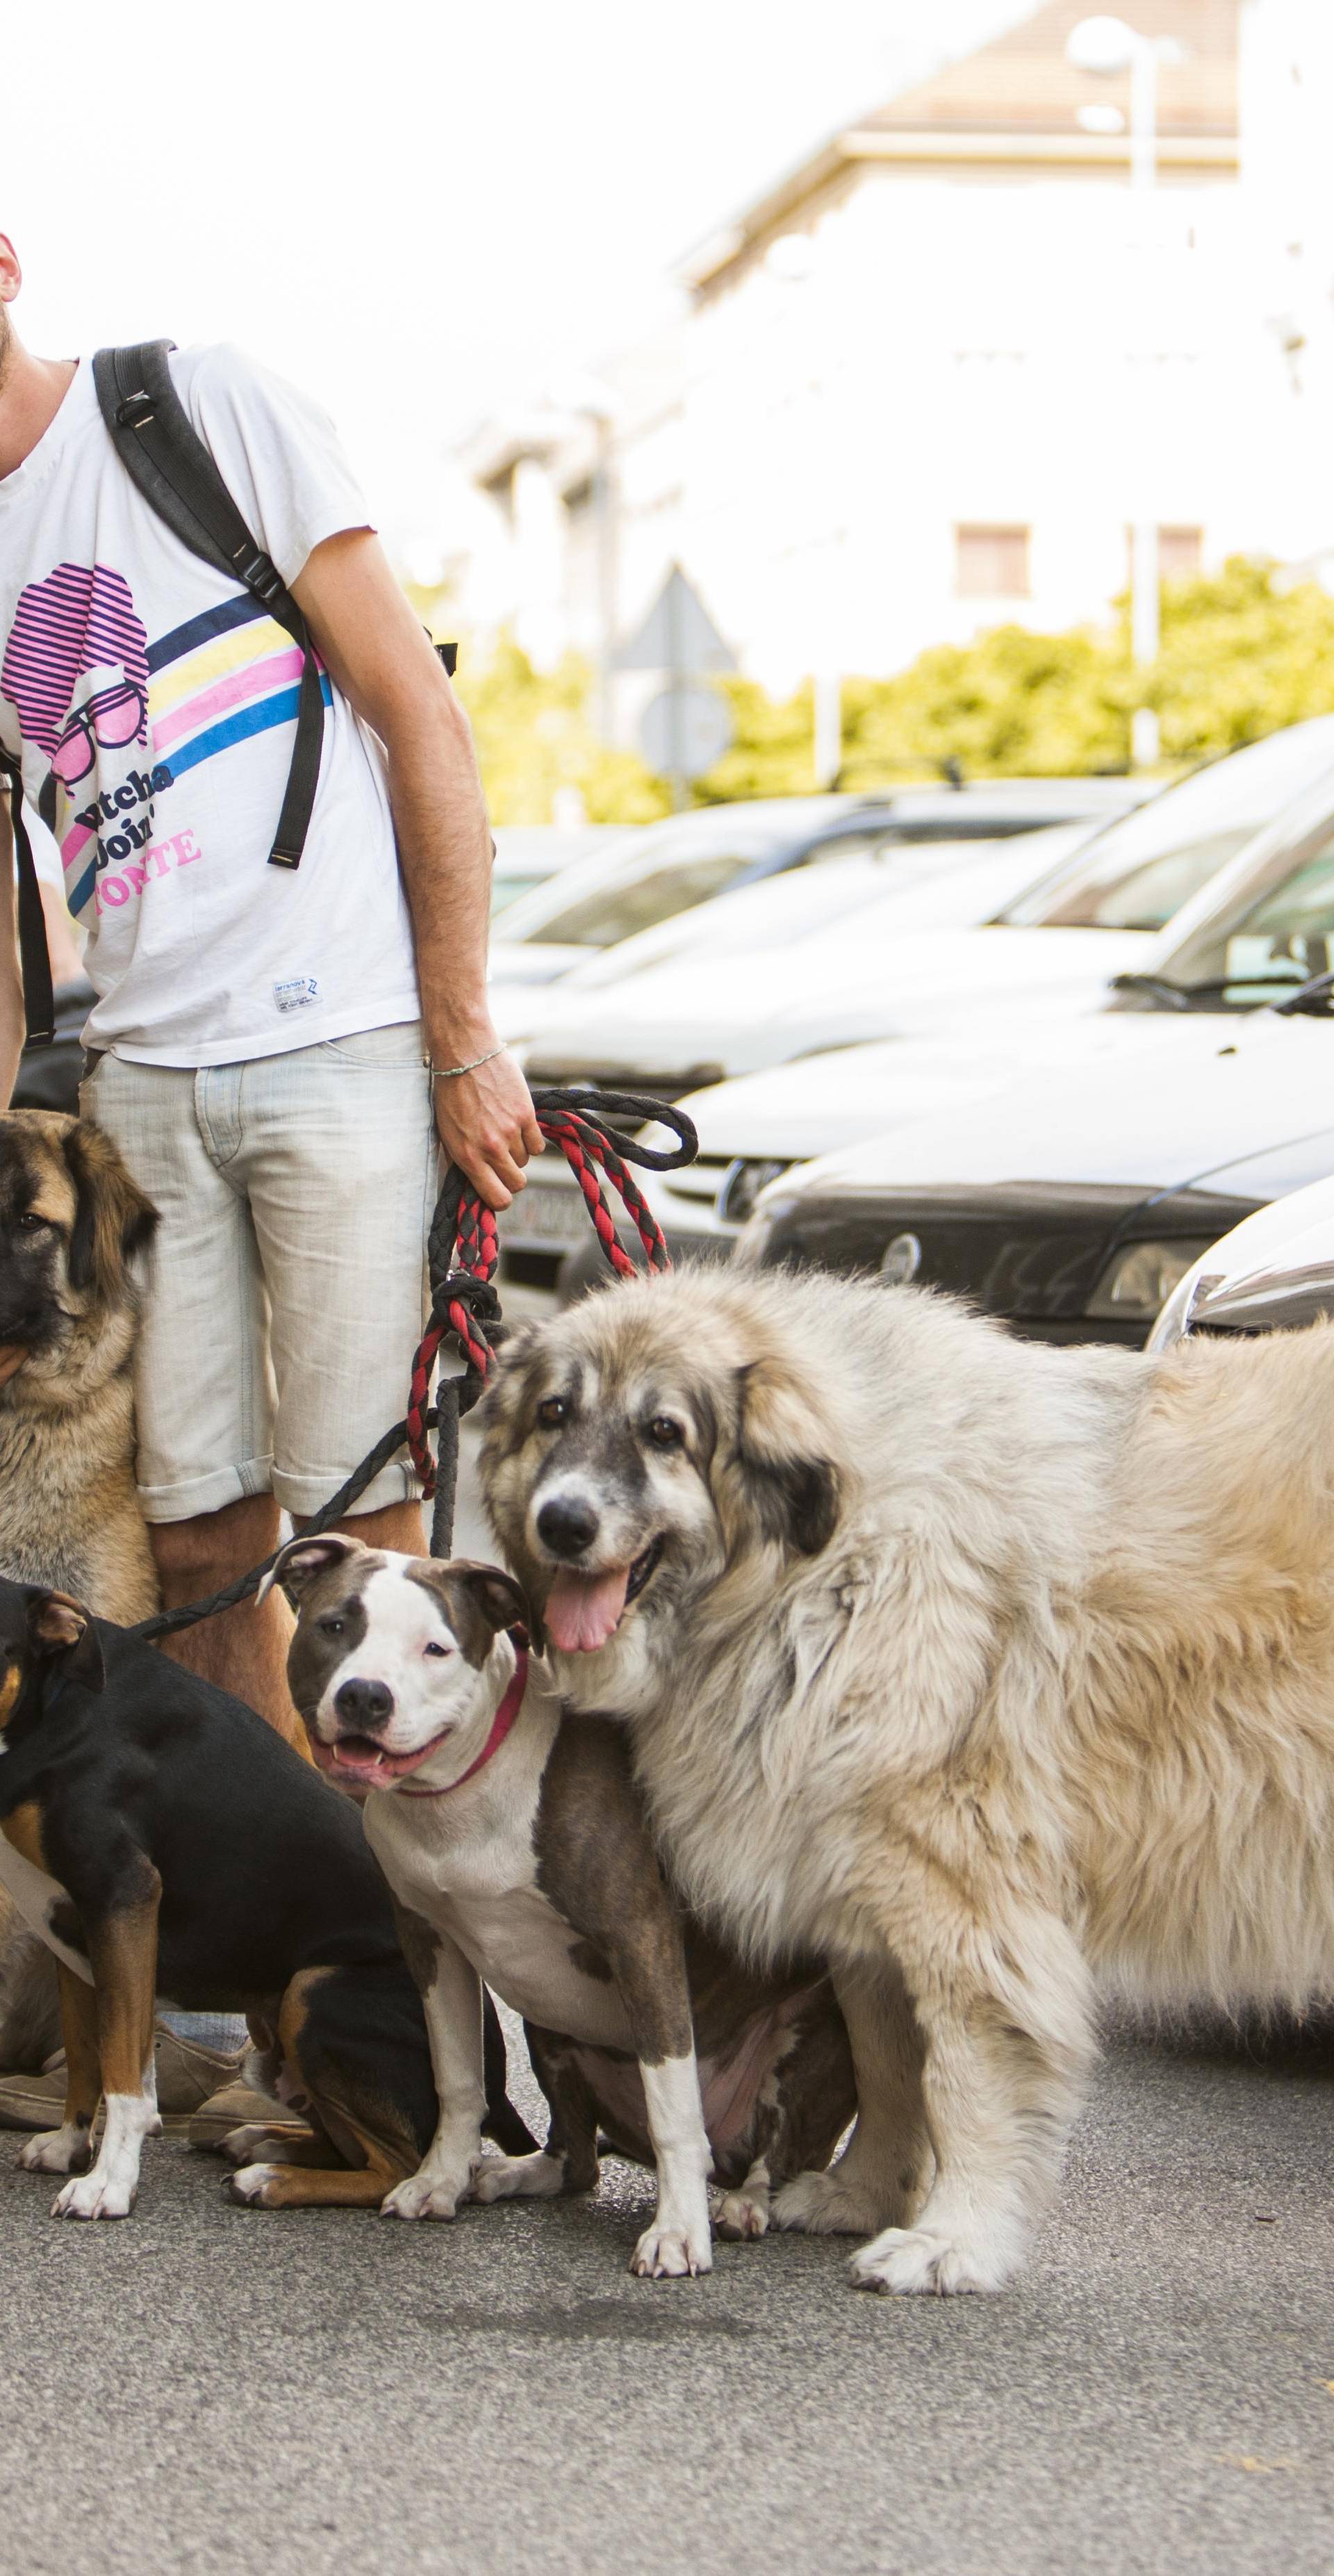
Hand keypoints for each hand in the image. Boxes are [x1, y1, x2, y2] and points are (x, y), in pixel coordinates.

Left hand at [431, 1045, 543, 1208]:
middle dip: (511, 1176)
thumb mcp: (447, 1133)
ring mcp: (510, 1132)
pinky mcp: (526, 1115)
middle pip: (516, 1183)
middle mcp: (490, 1148)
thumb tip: (479, 1182)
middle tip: (503, 1161)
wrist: (465, 1055)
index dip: (500, 1198)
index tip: (499, 1190)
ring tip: (504, 1132)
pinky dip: (530, 1139)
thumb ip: (464, 1159)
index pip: (497, 1199)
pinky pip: (538, 1144)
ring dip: (518, 1152)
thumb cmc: (451, 1093)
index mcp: (467, 1156)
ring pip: (526, 1161)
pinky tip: (517, 1125)